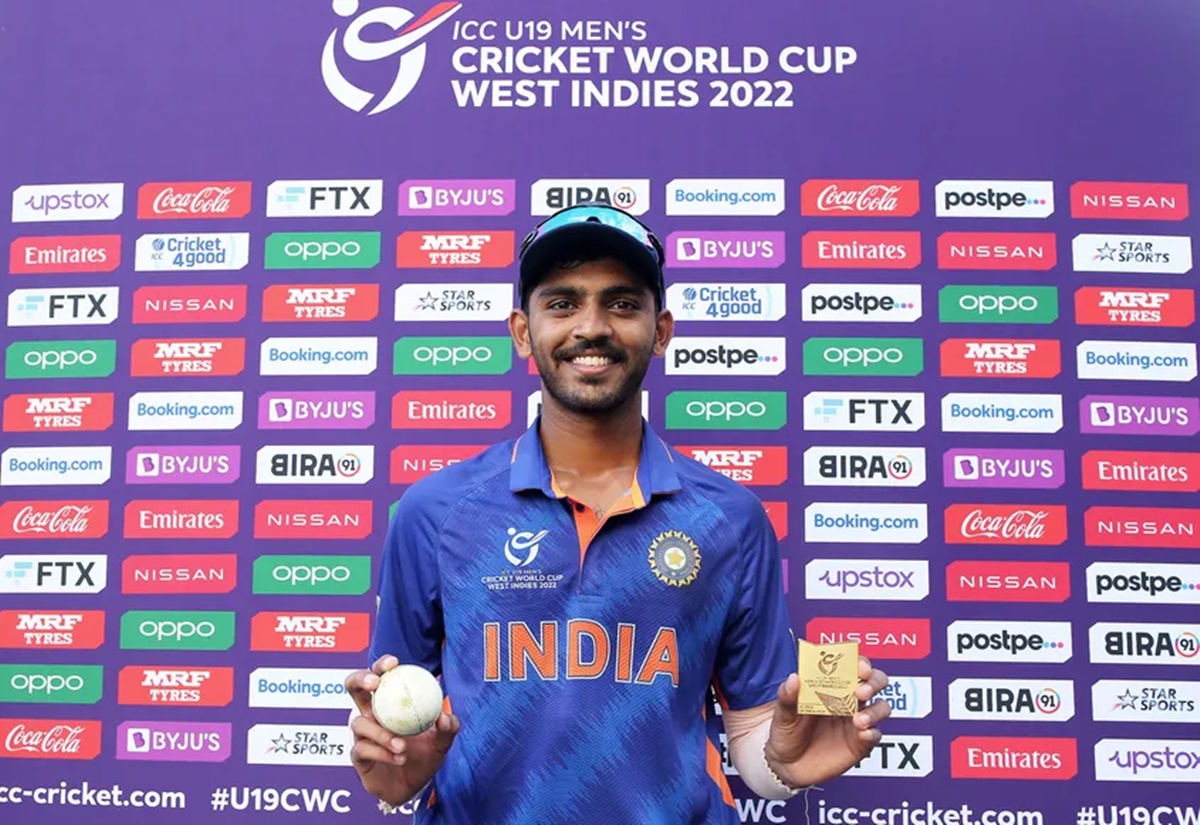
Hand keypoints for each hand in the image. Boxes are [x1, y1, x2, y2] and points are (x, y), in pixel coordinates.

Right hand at [345, 655, 460, 806]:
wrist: (414, 788)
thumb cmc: (425, 756)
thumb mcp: (442, 742)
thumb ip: (448, 728)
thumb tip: (444, 715)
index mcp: (390, 703)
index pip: (381, 676)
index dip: (382, 665)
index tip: (393, 663)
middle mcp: (372, 714)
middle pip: (353, 687)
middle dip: (360, 679)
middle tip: (374, 683)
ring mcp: (362, 735)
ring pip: (360, 723)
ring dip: (381, 732)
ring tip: (402, 745)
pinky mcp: (358, 756)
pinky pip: (362, 749)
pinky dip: (381, 752)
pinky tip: (399, 757)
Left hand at [763, 655, 889, 787]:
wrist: (787, 765)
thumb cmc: (787, 731)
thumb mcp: (783, 713)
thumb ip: (787, 696)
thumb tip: (794, 678)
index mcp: (831, 685)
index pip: (853, 665)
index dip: (860, 662)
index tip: (859, 667)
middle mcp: (848, 700)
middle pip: (875, 681)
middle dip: (874, 681)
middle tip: (861, 691)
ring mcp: (857, 721)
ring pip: (881, 707)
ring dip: (875, 710)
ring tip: (858, 720)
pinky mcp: (860, 744)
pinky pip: (875, 735)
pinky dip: (873, 733)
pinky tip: (862, 734)